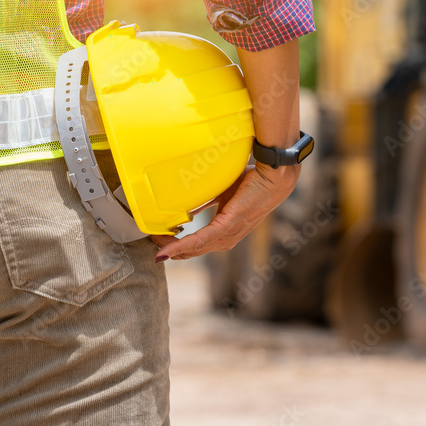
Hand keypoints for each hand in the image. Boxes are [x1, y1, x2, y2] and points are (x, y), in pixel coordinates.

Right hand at [150, 163, 298, 260]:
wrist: (273, 174)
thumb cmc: (251, 182)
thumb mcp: (222, 193)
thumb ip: (205, 201)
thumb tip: (186, 201)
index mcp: (228, 232)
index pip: (200, 246)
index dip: (179, 248)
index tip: (161, 243)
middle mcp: (229, 237)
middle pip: (195, 252)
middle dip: (172, 251)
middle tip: (153, 245)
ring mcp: (230, 232)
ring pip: (196, 249)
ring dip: (174, 249)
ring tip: (157, 248)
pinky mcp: (229, 224)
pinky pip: (201, 239)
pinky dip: (183, 245)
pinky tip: (169, 250)